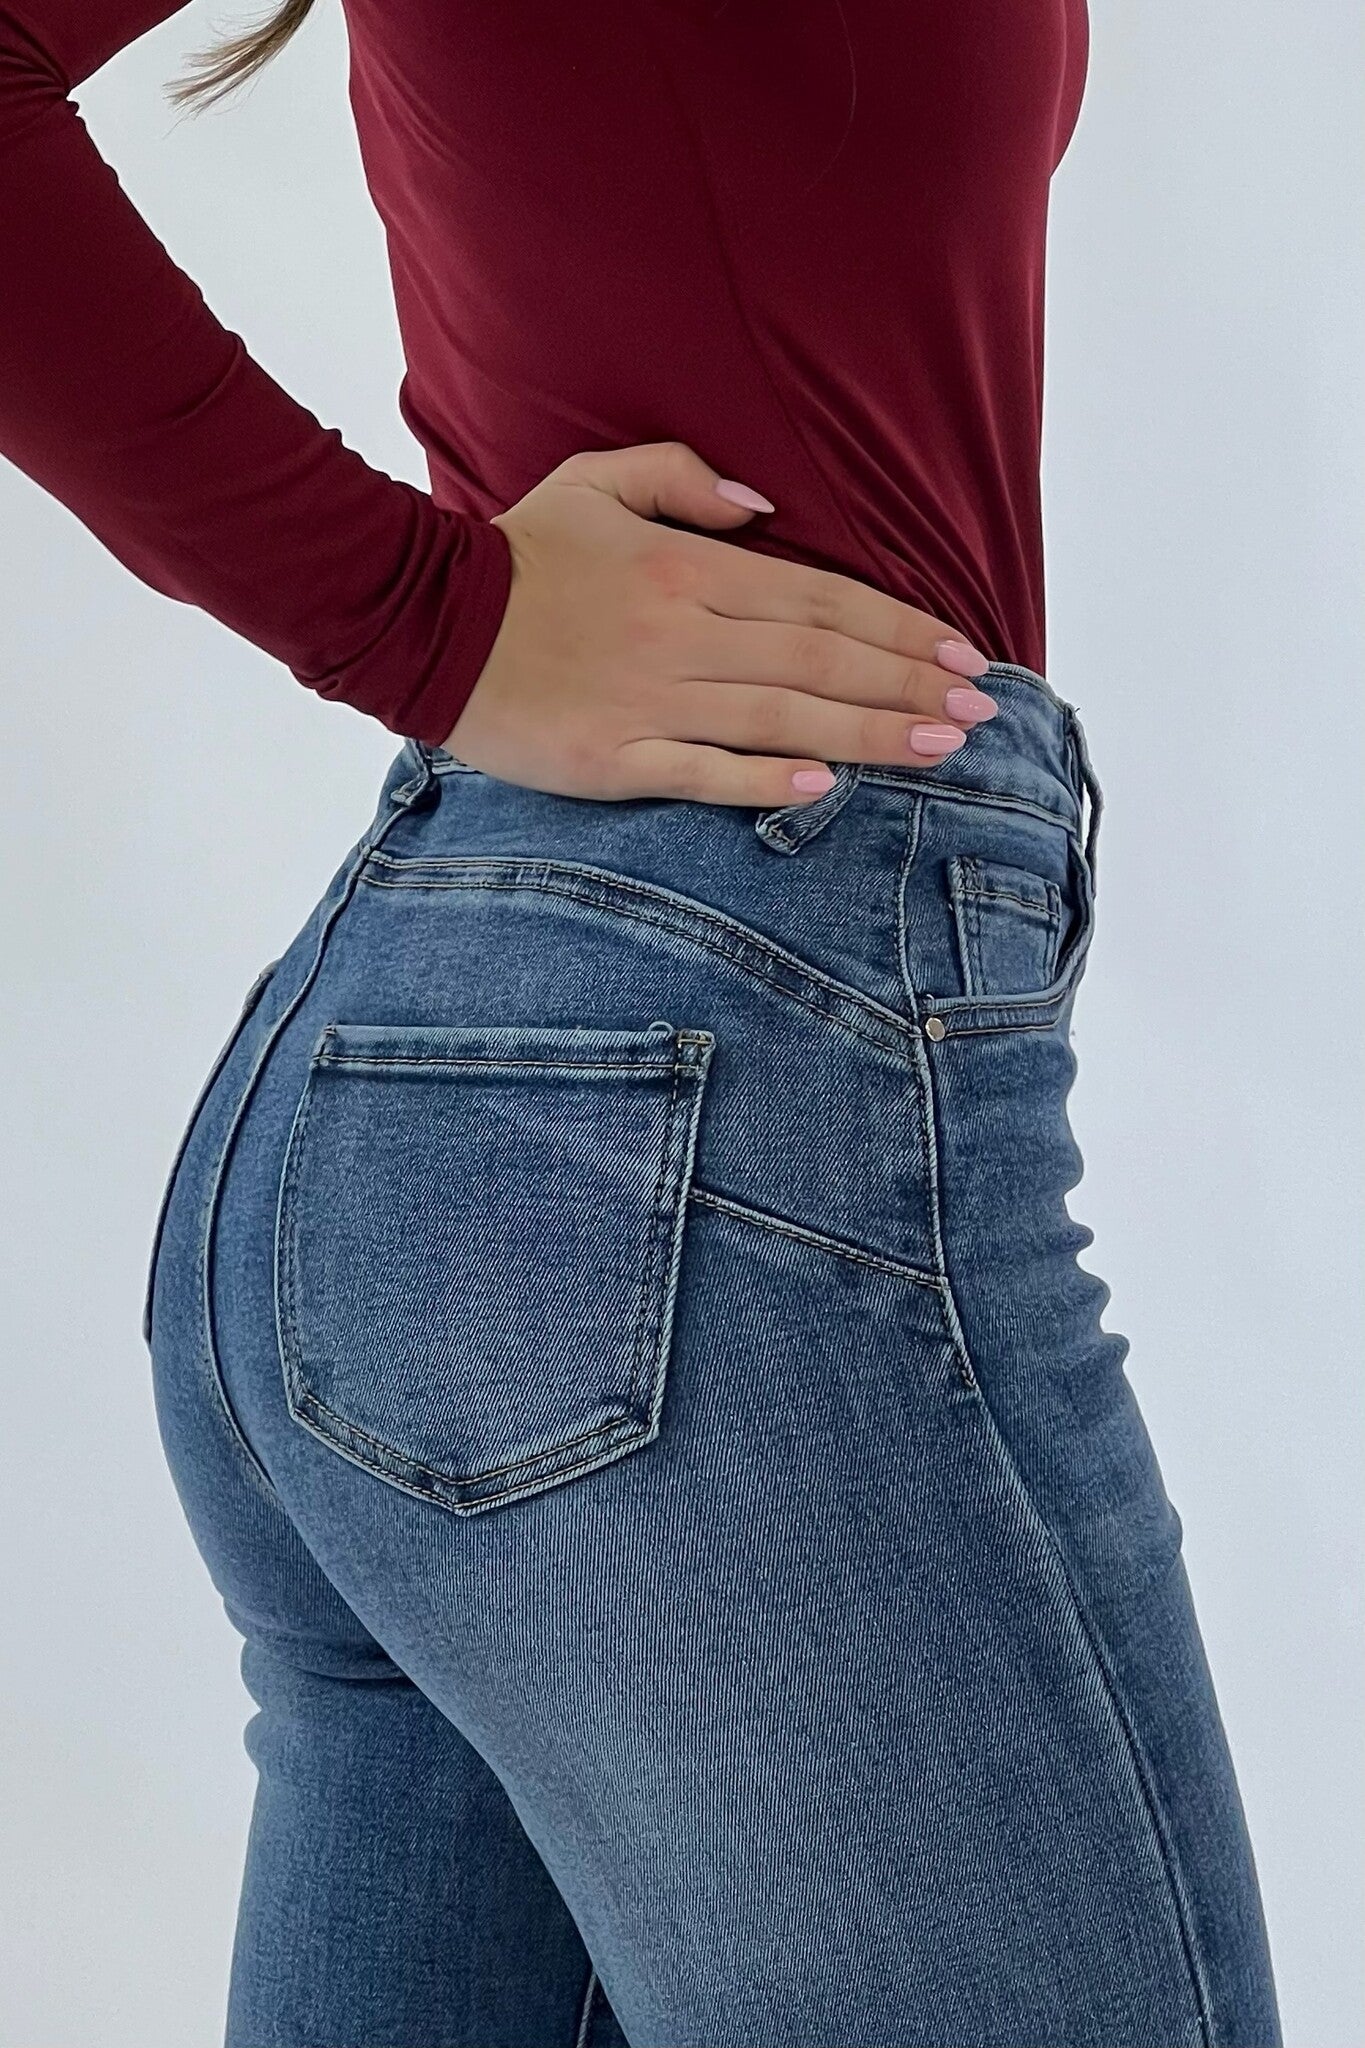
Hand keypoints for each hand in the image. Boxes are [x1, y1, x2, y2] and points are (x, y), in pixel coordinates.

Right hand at [443, 441, 997, 805]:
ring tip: (941, 748)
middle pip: (820, 662)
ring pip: (780, 718)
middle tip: (982, 710)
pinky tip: (823, 788)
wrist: (420, 620)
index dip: (900, 626)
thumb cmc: (516, 553)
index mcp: (688, 568)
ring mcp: (647, 701)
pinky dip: (761, 782)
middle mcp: (682, 635)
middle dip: (911, 685)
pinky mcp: (608, 760)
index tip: (962, 651)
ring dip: (869, 733)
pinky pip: (698, 773)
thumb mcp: (596, 481)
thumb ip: (685, 479)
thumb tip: (763, 506)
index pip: (821, 599)